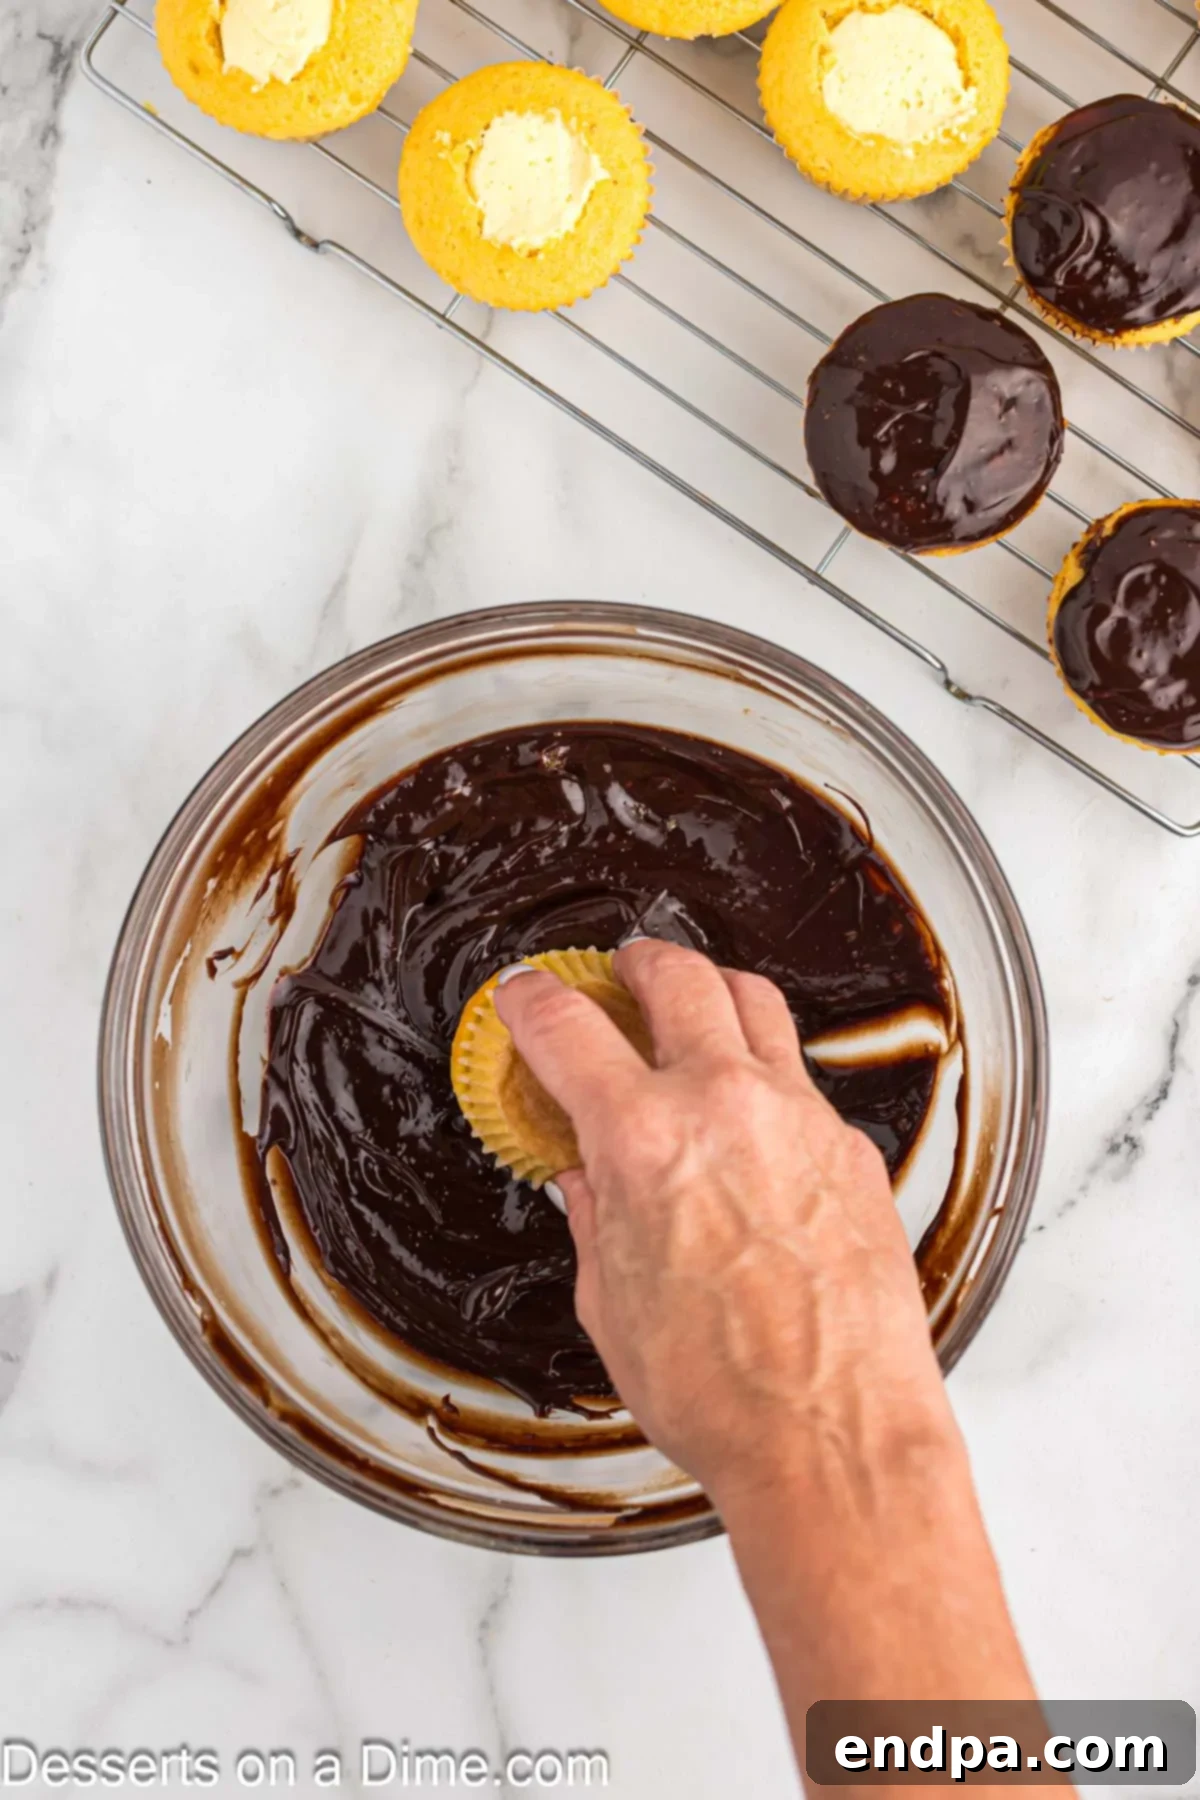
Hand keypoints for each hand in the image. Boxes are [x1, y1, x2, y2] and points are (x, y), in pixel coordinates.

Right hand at [494, 939, 951, 1508]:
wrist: (834, 1437)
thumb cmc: (726, 1392)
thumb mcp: (612, 1303)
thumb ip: (594, 1220)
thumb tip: (584, 1184)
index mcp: (643, 1140)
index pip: (567, 1027)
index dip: (531, 1000)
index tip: (523, 996)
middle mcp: (725, 1106)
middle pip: (677, 977)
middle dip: (635, 963)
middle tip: (620, 971)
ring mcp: (799, 1119)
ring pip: (756, 1003)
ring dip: (713, 989)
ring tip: (693, 1004)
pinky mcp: (850, 1149)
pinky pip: (803, 1078)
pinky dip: (768, 1071)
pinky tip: (753, 1108)